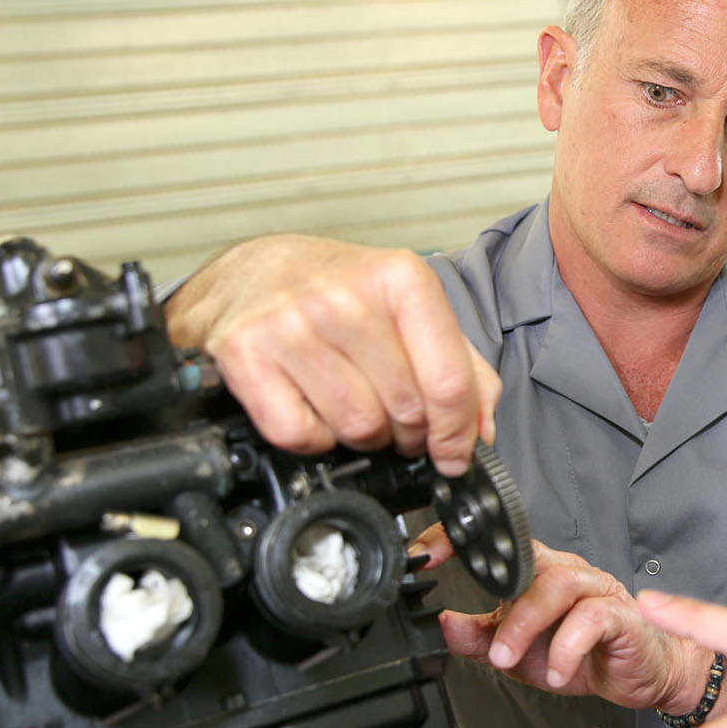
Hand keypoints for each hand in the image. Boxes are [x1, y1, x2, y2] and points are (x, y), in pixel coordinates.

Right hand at [165, 234, 498, 475]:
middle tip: (396, 423)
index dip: (457, 433)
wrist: (247, 272)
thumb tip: (481, 433)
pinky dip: (312, 439)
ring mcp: (291, 324)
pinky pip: (300, 435)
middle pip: (405, 411)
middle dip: (408, 433)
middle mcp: (344, 296)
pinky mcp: (245, 353)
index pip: (447, 381)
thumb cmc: (333, 291)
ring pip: (357, 428)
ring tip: (353, 408)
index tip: (455, 455)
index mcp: (399, 278)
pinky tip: (311, 409)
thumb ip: (460, 365)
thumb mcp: (407, 308)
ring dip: (362, 436)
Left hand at [412, 526, 726, 717]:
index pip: (499, 545)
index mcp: (539, 574)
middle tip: (491, 651)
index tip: (426, 555)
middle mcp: (567, 573)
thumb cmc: (586, 654)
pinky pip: (593, 618)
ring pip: (559, 586)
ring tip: (512, 661)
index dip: (461, 541)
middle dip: (505, 610)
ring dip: (529, 625)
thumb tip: (442, 625)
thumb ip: (481, 638)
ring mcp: (596, 590)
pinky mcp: (622, 615)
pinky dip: (568, 647)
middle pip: (530, 567)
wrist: (643, 673)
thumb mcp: (520, 653)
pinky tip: (557, 671)